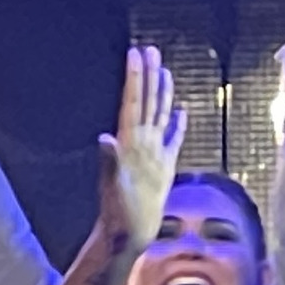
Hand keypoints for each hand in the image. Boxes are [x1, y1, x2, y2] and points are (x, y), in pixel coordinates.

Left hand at [94, 44, 184, 258]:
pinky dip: (177, 124)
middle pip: (146, 101)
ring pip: (158, 115)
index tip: (136, 54)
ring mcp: (152, 153)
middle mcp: (140, 143)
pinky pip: (173, 139)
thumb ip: (110, 162)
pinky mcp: (163, 167)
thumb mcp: (115, 188)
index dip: (135, 78)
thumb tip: (104, 138)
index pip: (133, 102)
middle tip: (149, 49)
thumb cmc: (120, 215)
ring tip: (163, 69)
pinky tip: (181, 111)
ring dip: (161, 92)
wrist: (127, 236)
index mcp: (129, 143)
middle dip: (147, 75)